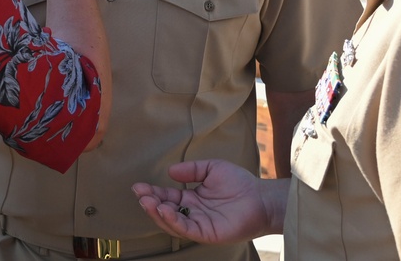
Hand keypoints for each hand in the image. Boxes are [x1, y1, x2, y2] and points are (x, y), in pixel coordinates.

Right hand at [132, 160, 283, 244]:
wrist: (261, 198)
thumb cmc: (240, 182)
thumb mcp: (211, 168)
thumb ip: (191, 170)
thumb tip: (170, 171)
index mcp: (192, 198)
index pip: (167, 197)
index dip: (153, 192)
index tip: (138, 186)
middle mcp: (193, 213)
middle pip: (165, 210)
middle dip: (150, 203)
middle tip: (139, 194)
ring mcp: (199, 224)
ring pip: (172, 222)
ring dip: (158, 213)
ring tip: (147, 202)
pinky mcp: (207, 233)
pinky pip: (186, 229)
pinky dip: (173, 221)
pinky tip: (164, 210)